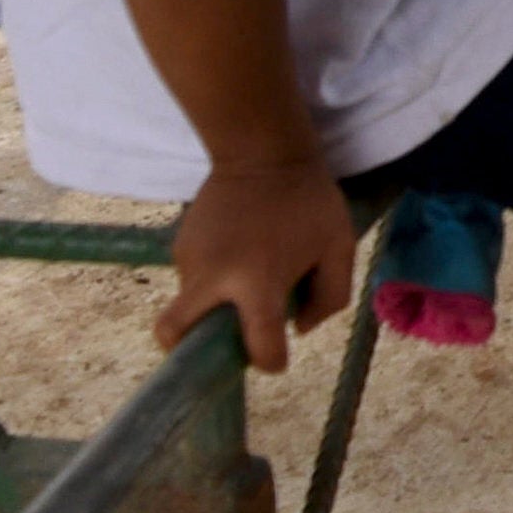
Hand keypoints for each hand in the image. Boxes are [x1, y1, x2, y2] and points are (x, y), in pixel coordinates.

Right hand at [164, 157, 361, 374]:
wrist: (263, 151)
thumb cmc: (309, 202)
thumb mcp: (339, 248)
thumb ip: (330, 298)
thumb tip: (297, 329)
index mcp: (258, 281)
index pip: (257, 343)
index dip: (270, 361)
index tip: (276, 358)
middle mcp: (213, 276)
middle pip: (173, 333)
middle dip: (189, 351)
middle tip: (223, 342)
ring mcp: (189, 260)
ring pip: (188, 306)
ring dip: (212, 308)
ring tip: (247, 277)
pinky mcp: (179, 245)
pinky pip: (193, 280)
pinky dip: (211, 283)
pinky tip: (238, 255)